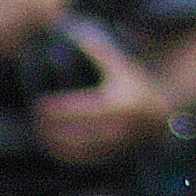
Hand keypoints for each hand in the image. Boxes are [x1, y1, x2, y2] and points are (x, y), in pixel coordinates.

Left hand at [31, 28, 169, 166]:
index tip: (39, 104)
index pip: (82, 110)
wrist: (161, 117)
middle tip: (33, 118)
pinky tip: (51, 145)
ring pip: (79, 152)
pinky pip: (85, 162)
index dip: (58, 109)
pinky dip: (66, 156)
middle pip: (78, 134)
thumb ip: (98, 51)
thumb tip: (71, 33)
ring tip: (38, 131)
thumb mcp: (121, 65)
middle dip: (52, 128)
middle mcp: (123, 130)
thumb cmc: (134, 85)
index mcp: (123, 104)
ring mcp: (119, 148)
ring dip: (55, 144)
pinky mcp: (115, 161)